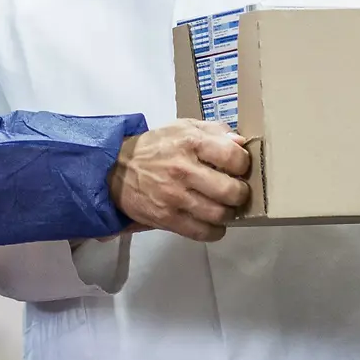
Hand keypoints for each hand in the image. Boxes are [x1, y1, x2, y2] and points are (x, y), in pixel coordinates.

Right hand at [107, 120, 251, 242]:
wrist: (116, 169)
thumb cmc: (157, 146)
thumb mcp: (183, 127)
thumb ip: (214, 131)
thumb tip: (241, 143)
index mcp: (189, 143)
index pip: (232, 157)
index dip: (243, 164)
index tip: (239, 167)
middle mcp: (183, 170)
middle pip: (230, 191)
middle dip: (240, 193)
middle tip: (236, 191)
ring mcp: (174, 197)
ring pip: (219, 214)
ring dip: (229, 213)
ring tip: (225, 207)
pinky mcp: (166, 219)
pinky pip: (202, 232)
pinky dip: (215, 231)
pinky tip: (213, 223)